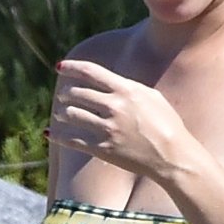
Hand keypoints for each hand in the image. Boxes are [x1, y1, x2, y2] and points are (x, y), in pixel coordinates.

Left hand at [50, 58, 189, 178]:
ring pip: (72, 115)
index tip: (59, 67)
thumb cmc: (167, 124)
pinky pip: (73, 140)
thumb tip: (110, 81)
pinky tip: (50, 133)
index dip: (71, 67)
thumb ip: (128, 87)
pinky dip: (58, 136)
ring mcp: (108, 128)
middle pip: (77, 93)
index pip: (90, 72)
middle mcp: (114, 106)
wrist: (173, 156)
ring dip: (63, 113)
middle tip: (64, 96)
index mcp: (126, 90)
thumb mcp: (151, 97)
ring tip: (61, 113)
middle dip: (66, 93)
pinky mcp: (103, 149)